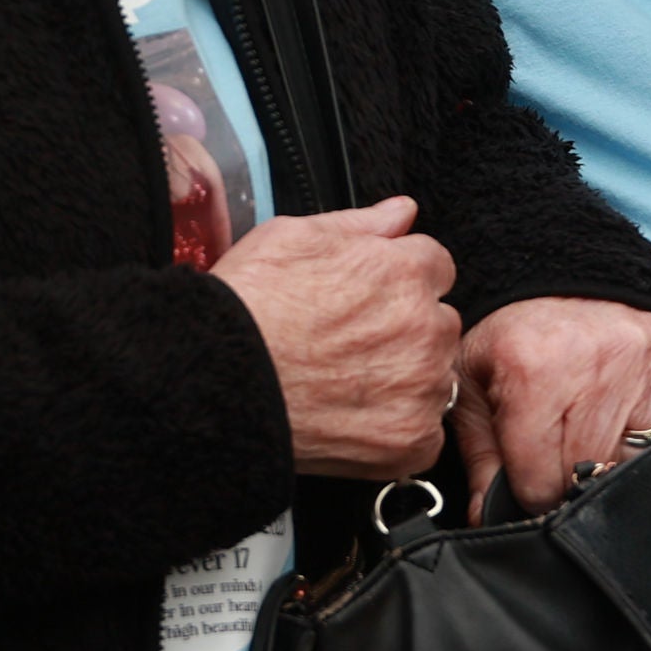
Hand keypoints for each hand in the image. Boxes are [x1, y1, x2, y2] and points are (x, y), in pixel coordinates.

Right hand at [210, 197, 458, 478]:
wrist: (213, 383)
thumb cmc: (246, 310)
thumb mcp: (292, 237)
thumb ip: (359, 223)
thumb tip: (401, 212)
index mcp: (405, 271)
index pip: (435, 268)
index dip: (399, 283)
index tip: (371, 301)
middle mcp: (424, 326)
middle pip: (438, 323)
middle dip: (406, 330)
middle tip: (349, 344)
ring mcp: (420, 385)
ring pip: (434, 376)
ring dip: (405, 378)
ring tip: (344, 381)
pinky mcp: (410, 438)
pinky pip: (425, 431)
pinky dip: (397, 428)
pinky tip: (353, 416)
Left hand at [452, 298, 650, 519]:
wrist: (571, 278)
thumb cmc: (516, 338)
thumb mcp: (476, 386)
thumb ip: (480, 457)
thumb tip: (485, 518)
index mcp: (533, 372)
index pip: (540, 481)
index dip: (529, 489)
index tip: (527, 475)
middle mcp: (597, 369)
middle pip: (587, 476)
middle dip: (567, 478)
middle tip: (556, 452)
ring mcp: (649, 372)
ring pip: (632, 467)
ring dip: (610, 463)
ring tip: (590, 431)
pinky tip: (627, 421)